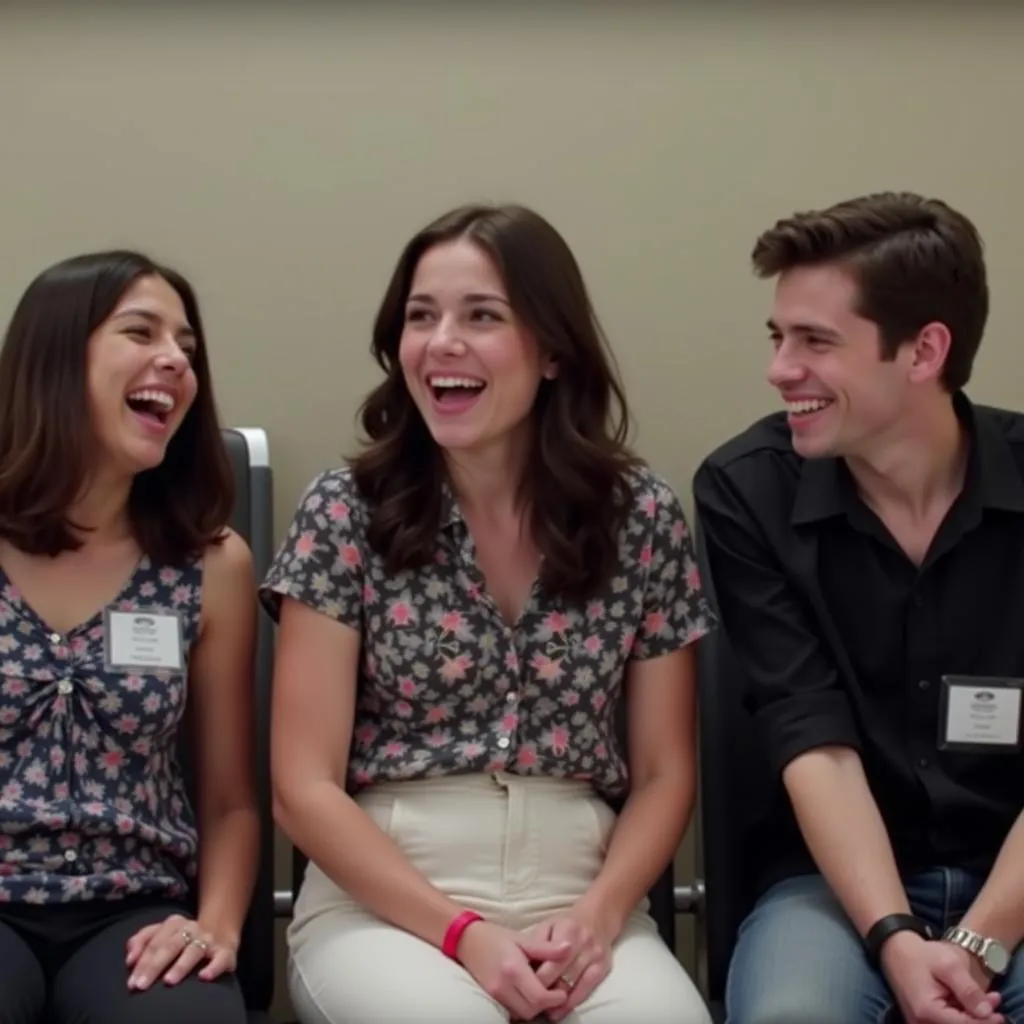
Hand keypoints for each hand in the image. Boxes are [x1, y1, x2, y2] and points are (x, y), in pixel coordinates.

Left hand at [125, 913, 237, 990]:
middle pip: (170, 946)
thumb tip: (130, 957)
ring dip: (181, 965)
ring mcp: (209, 939)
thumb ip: (143, 940)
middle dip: (154, 966)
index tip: (131, 981)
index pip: (154, 941)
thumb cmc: (183, 939)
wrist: (221, 931)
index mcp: (174, 923)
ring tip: (168, 981)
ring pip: (193, 951)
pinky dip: (213, 967)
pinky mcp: (226, 951)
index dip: (141, 960)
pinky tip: (204, 977)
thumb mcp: (162, 933)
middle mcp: (191, 928)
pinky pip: (220, 959)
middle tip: (141, 985)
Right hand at [455, 918, 571, 1020]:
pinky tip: (527, 993)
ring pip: (521, 1014)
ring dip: (534, 1007)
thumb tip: (570, 948)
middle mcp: (502, 986)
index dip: (554, 998)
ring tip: (542, 991)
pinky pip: (511, 1011)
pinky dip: (522, 1006)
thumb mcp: (523, 938)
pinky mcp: (490, 998)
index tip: (562, 991)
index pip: (539, 997)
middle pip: (531, 1010)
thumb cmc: (496, 936)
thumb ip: (547, 948)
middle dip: (546, 1005)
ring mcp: (494, 994)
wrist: (466, 939)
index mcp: (513, 969)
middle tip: (555, 992)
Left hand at [527, 907, 613, 1021]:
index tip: (524, 990)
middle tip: (532, 1004)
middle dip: (546, 992)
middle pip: (562, 974)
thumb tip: (523, 967)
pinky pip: (588, 989)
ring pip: (574, 984)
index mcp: (567, 930)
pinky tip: (562, 1009)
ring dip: (558, 1001)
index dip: (536, 978)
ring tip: (545, 1011)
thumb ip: (537, 944)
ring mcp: (595, 955)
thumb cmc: (566, 924)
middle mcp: (583, 942)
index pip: (549, 961)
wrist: (597, 917)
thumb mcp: (548, 925)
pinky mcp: (603, 967)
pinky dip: (573, 1002)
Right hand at [881, 931, 1002, 1023]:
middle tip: (993, 999)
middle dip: (980, 1018)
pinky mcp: (920, 1019)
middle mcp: (921, 1022)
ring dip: (971, 1016)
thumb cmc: (920, 954)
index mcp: (927, 1011)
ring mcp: (919, 1022)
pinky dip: (960, 1014)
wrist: (894, 948)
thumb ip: (968, 989)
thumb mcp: (948, 964)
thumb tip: (986, 1012)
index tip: (998, 1009)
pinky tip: (969, 1001)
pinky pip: (944, 1021)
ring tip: (985, 998)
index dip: (985, 1021)